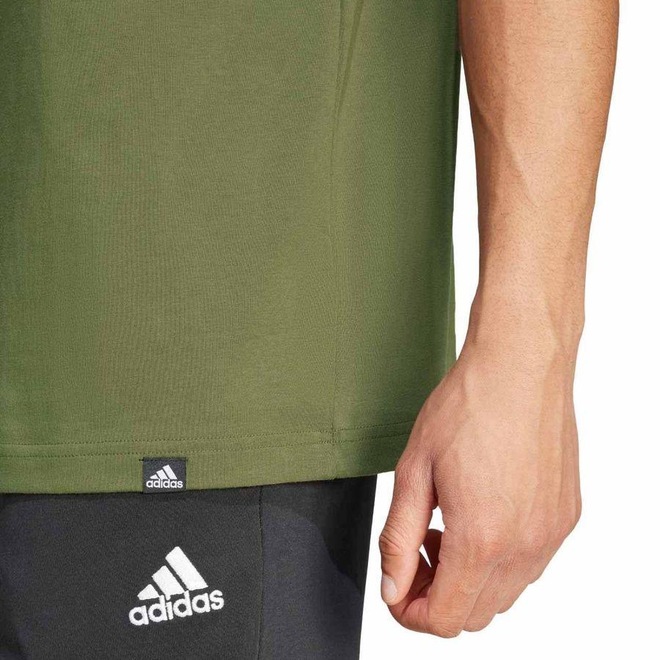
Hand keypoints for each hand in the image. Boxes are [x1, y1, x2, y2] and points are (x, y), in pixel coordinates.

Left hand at [379, 332, 581, 635]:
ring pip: (504, 594)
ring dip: (469, 579)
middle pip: (474, 615)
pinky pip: (530, 564)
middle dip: (437, 597)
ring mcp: (550, 534)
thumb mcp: (414, 471)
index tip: (398, 586)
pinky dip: (500, 559)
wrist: (520, 367)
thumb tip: (393, 586)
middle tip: (418, 550)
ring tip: (447, 528)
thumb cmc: (467, 407)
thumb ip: (399, 537)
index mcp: (481, 537)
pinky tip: (482, 514)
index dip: (410, 612)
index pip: (444, 618)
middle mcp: (524, 545)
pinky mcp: (565, 517)